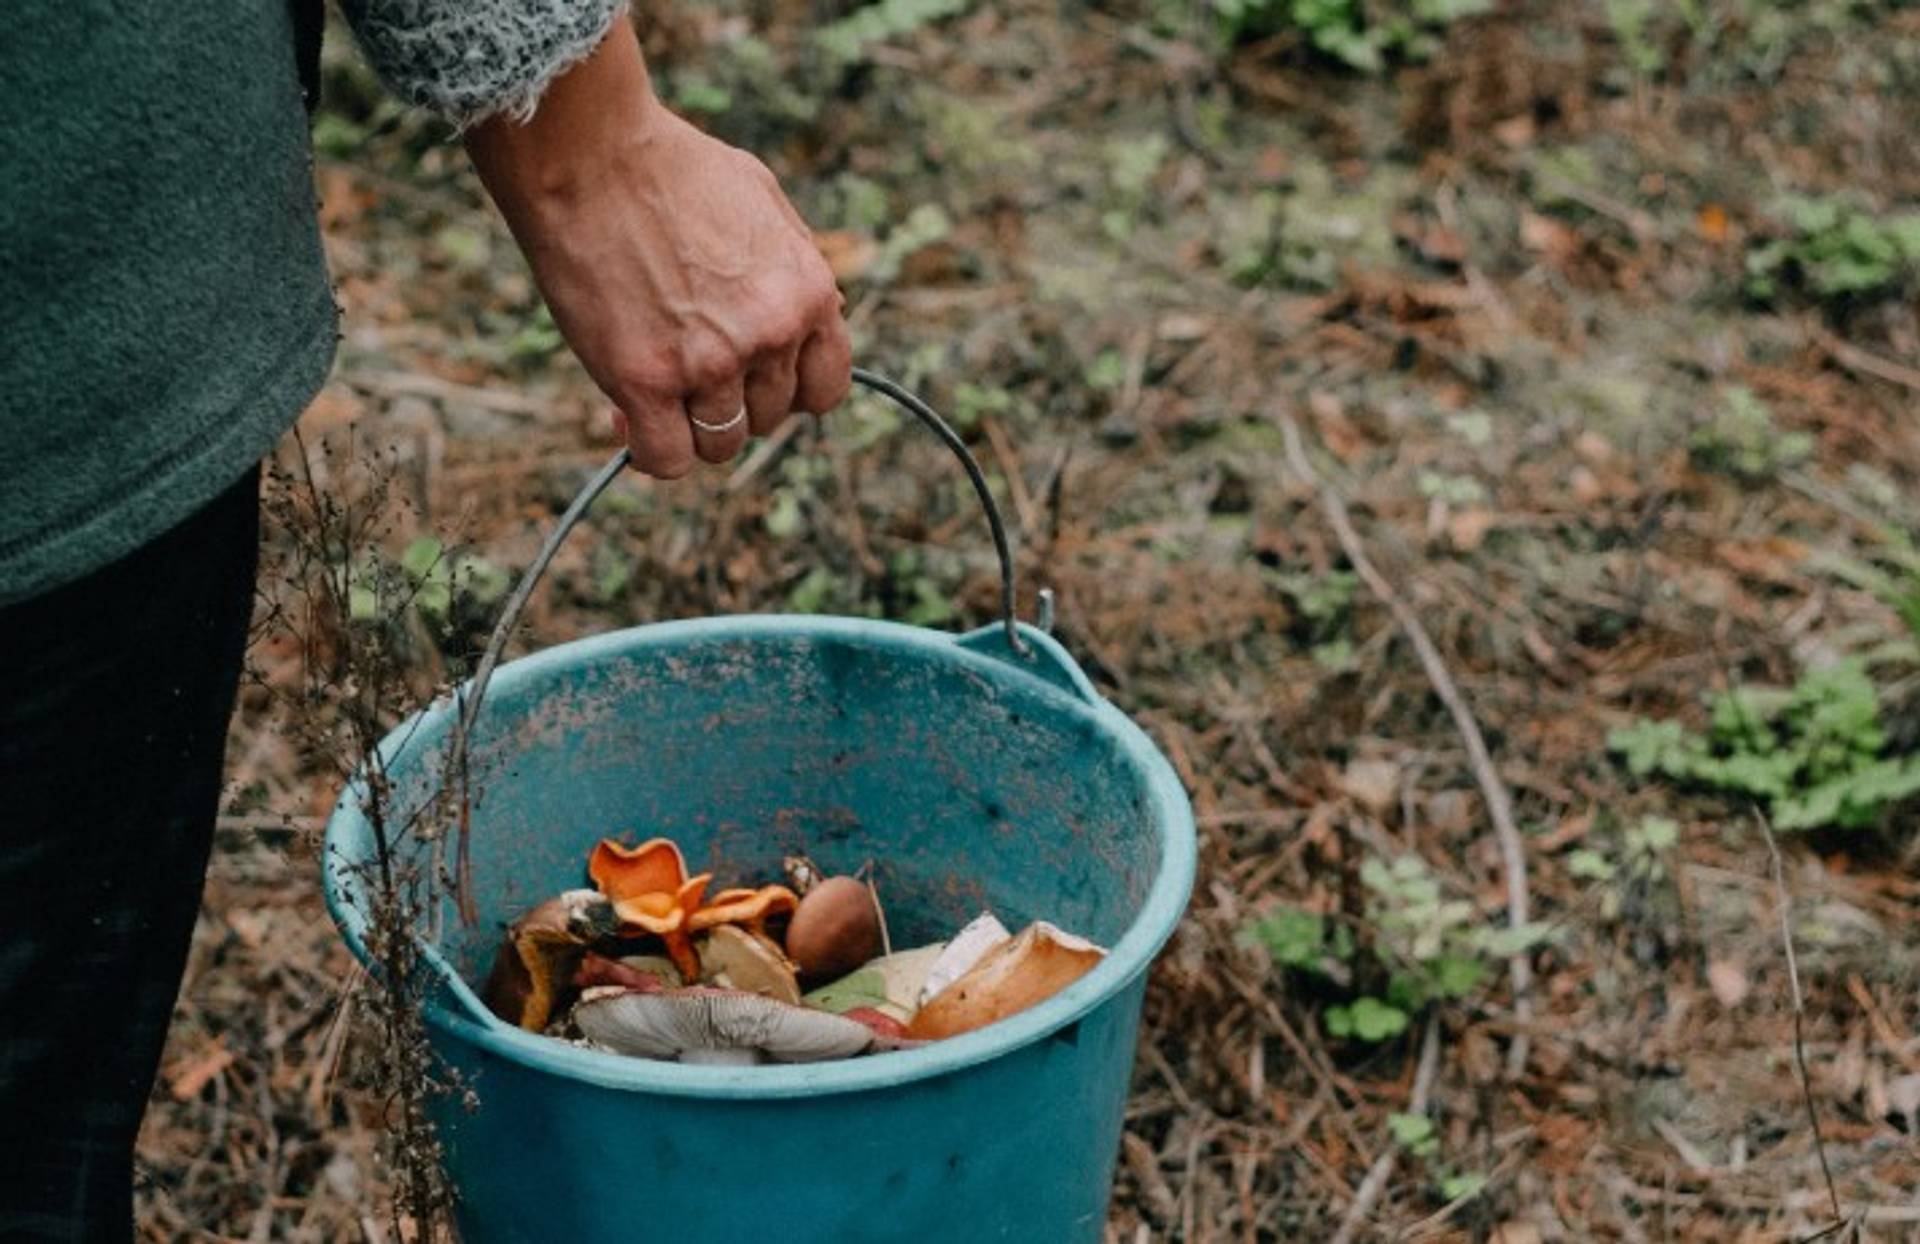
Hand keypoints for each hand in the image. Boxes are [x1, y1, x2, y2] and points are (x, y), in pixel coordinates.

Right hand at [465, 22, 849, 477]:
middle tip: (684, 366)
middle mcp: (771, 334)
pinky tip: (626, 418)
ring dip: (688, 425)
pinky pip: (666, 460)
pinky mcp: (647, 381)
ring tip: (653, 384)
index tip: (752, 379)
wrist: (591, 153)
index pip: (825, 389)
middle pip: (767, 419)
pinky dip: (648, 450)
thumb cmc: (668, 168)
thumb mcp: (764, 204)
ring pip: (720, 444)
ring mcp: (711, 362)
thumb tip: (806, 319)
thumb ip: (792, 269)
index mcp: (809, 294)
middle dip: (729, 401)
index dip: (787, 391)